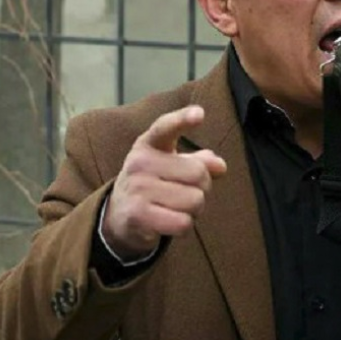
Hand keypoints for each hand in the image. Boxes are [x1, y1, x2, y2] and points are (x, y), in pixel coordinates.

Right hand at [102, 105, 226, 259]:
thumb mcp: (174, 165)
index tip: (200, 114)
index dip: (183, 119)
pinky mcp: (137, 215)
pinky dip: (185, 225)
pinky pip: (183, 223)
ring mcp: (137, 188)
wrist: (120, 214)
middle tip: (187, 192)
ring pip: (195, 201)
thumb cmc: (156, 183)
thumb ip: (200, 161)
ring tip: (177, 207)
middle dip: (203, 187)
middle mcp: (139, 162)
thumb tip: (220, 165)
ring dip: (195, 210)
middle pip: (199, 174)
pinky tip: (170, 220)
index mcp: (150, 144)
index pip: (165, 127)